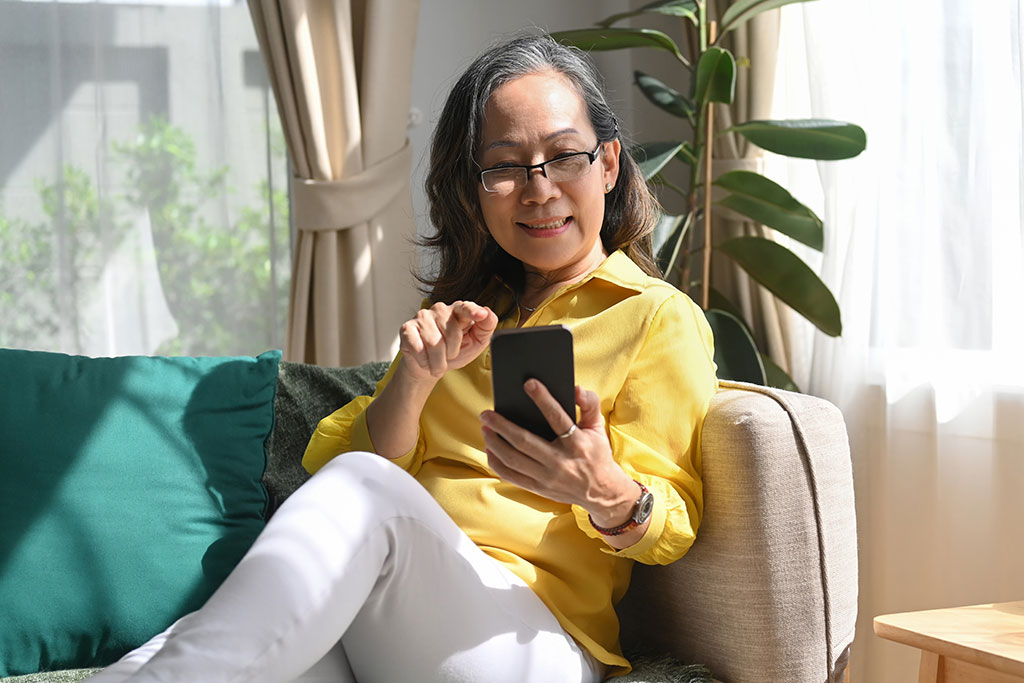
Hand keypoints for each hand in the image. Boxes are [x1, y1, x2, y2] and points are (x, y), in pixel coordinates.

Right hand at [399, 301, 497, 382]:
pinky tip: (425, 359)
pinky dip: (424, 361)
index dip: (473, 311)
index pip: (467, 308)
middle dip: (452, 352)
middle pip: (452, 333)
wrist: (430, 366)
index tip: (481, 314)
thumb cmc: (453, 352)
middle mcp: (440, 309)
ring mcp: (422, 317)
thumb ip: (486, 327)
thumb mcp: (476, 342)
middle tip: (449, 355)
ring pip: (434, 344)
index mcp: (459, 310)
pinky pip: (418, 348)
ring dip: (438, 361)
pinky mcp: (408, 328)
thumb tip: (488, 313)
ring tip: (437, 361)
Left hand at [479, 381, 636, 524]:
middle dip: (502, 426)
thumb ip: (589, 404)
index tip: (529, 383)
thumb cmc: (596, 454)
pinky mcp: (538, 488)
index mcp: (577, 443)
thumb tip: (576, 388)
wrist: (602, 492)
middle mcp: (560, 462)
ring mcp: (547, 478)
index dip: (543, 399)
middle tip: (486, 413)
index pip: (558, 418)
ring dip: (494, 442)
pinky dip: (496, 462)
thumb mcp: (598, 428)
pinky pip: (510, 475)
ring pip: (513, 459)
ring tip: (485, 427)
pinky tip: (489, 448)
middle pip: (524, 442)